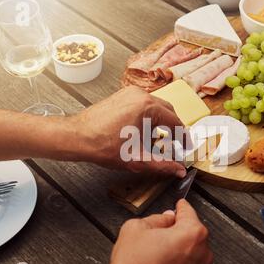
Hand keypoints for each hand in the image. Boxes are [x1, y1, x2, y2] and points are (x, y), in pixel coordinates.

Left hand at [71, 86, 186, 177]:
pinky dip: (149, 117)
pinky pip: (144, 104)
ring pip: (156, 107)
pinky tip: (144, 132)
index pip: (175, 122)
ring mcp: (130, 93)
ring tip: (159, 141)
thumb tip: (179, 170)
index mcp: (148, 107)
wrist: (77, 137)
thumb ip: (163, 165)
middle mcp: (141, 95)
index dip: (184, 137)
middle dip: (174, 129)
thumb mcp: (138, 158)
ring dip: (161, 122)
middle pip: (168, 111)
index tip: (186, 146)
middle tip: (176, 145)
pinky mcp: (122, 96)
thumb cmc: (102, 145)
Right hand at [93, 200, 212, 263]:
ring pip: (191, 248)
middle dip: (178, 228)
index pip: (188, 212)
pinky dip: (179, 260)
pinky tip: (162, 262)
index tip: (179, 204)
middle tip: (160, 230)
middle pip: (192, 230)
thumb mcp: (137, 228)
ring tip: (157, 250)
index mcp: (192, 234)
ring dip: (179, 245)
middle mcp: (202, 252)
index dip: (180, 206)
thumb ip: (157, 218)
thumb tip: (166, 218)